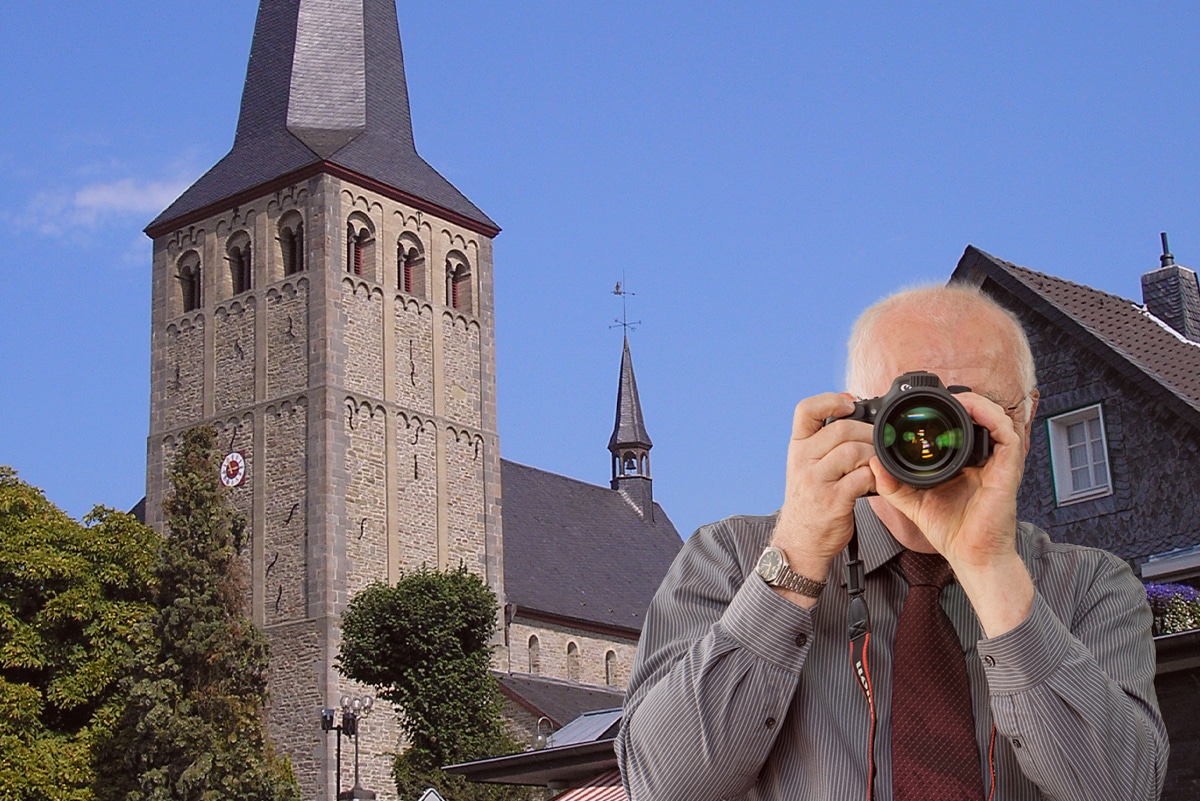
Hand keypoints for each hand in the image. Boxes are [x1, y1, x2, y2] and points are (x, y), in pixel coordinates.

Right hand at [770, 393, 874, 602]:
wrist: (800, 541)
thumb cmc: (810, 501)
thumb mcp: (806, 466)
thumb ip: (824, 442)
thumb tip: (855, 412)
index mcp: (797, 447)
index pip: (805, 410)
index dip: (830, 400)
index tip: (850, 404)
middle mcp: (802, 461)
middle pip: (842, 429)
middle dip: (869, 433)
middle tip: (880, 443)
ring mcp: (816, 481)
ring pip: (854, 451)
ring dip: (874, 456)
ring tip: (878, 465)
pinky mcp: (832, 500)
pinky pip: (863, 477)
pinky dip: (876, 477)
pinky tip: (876, 482)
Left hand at [871, 391, 1033, 634]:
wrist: (970, 556)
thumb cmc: (949, 530)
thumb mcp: (911, 501)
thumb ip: (892, 483)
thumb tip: (872, 463)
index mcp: (964, 462)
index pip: (961, 427)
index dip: (948, 410)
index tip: (923, 405)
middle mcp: (983, 459)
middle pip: (981, 416)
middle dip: (964, 400)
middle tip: (939, 397)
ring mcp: (998, 463)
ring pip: (997, 418)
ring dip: (979, 403)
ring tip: (957, 399)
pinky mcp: (1007, 470)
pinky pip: (1007, 434)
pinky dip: (991, 417)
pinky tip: (973, 412)